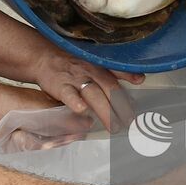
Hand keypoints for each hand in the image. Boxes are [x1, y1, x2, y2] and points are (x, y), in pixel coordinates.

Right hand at [26, 50, 141, 132]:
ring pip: (93, 94)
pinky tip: (82, 110)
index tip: (140, 90)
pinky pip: (69, 94)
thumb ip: (117, 72)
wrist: (44, 58)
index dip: (130, 79)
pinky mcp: (60, 86)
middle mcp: (90, 71)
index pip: (118, 73)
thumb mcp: (96, 63)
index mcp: (100, 66)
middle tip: (130, 122)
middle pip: (109, 88)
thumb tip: (141, 78)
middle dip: (121, 106)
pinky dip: (76, 102)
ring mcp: (76, 78)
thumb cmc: (73, 63)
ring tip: (114, 126)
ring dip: (105, 111)